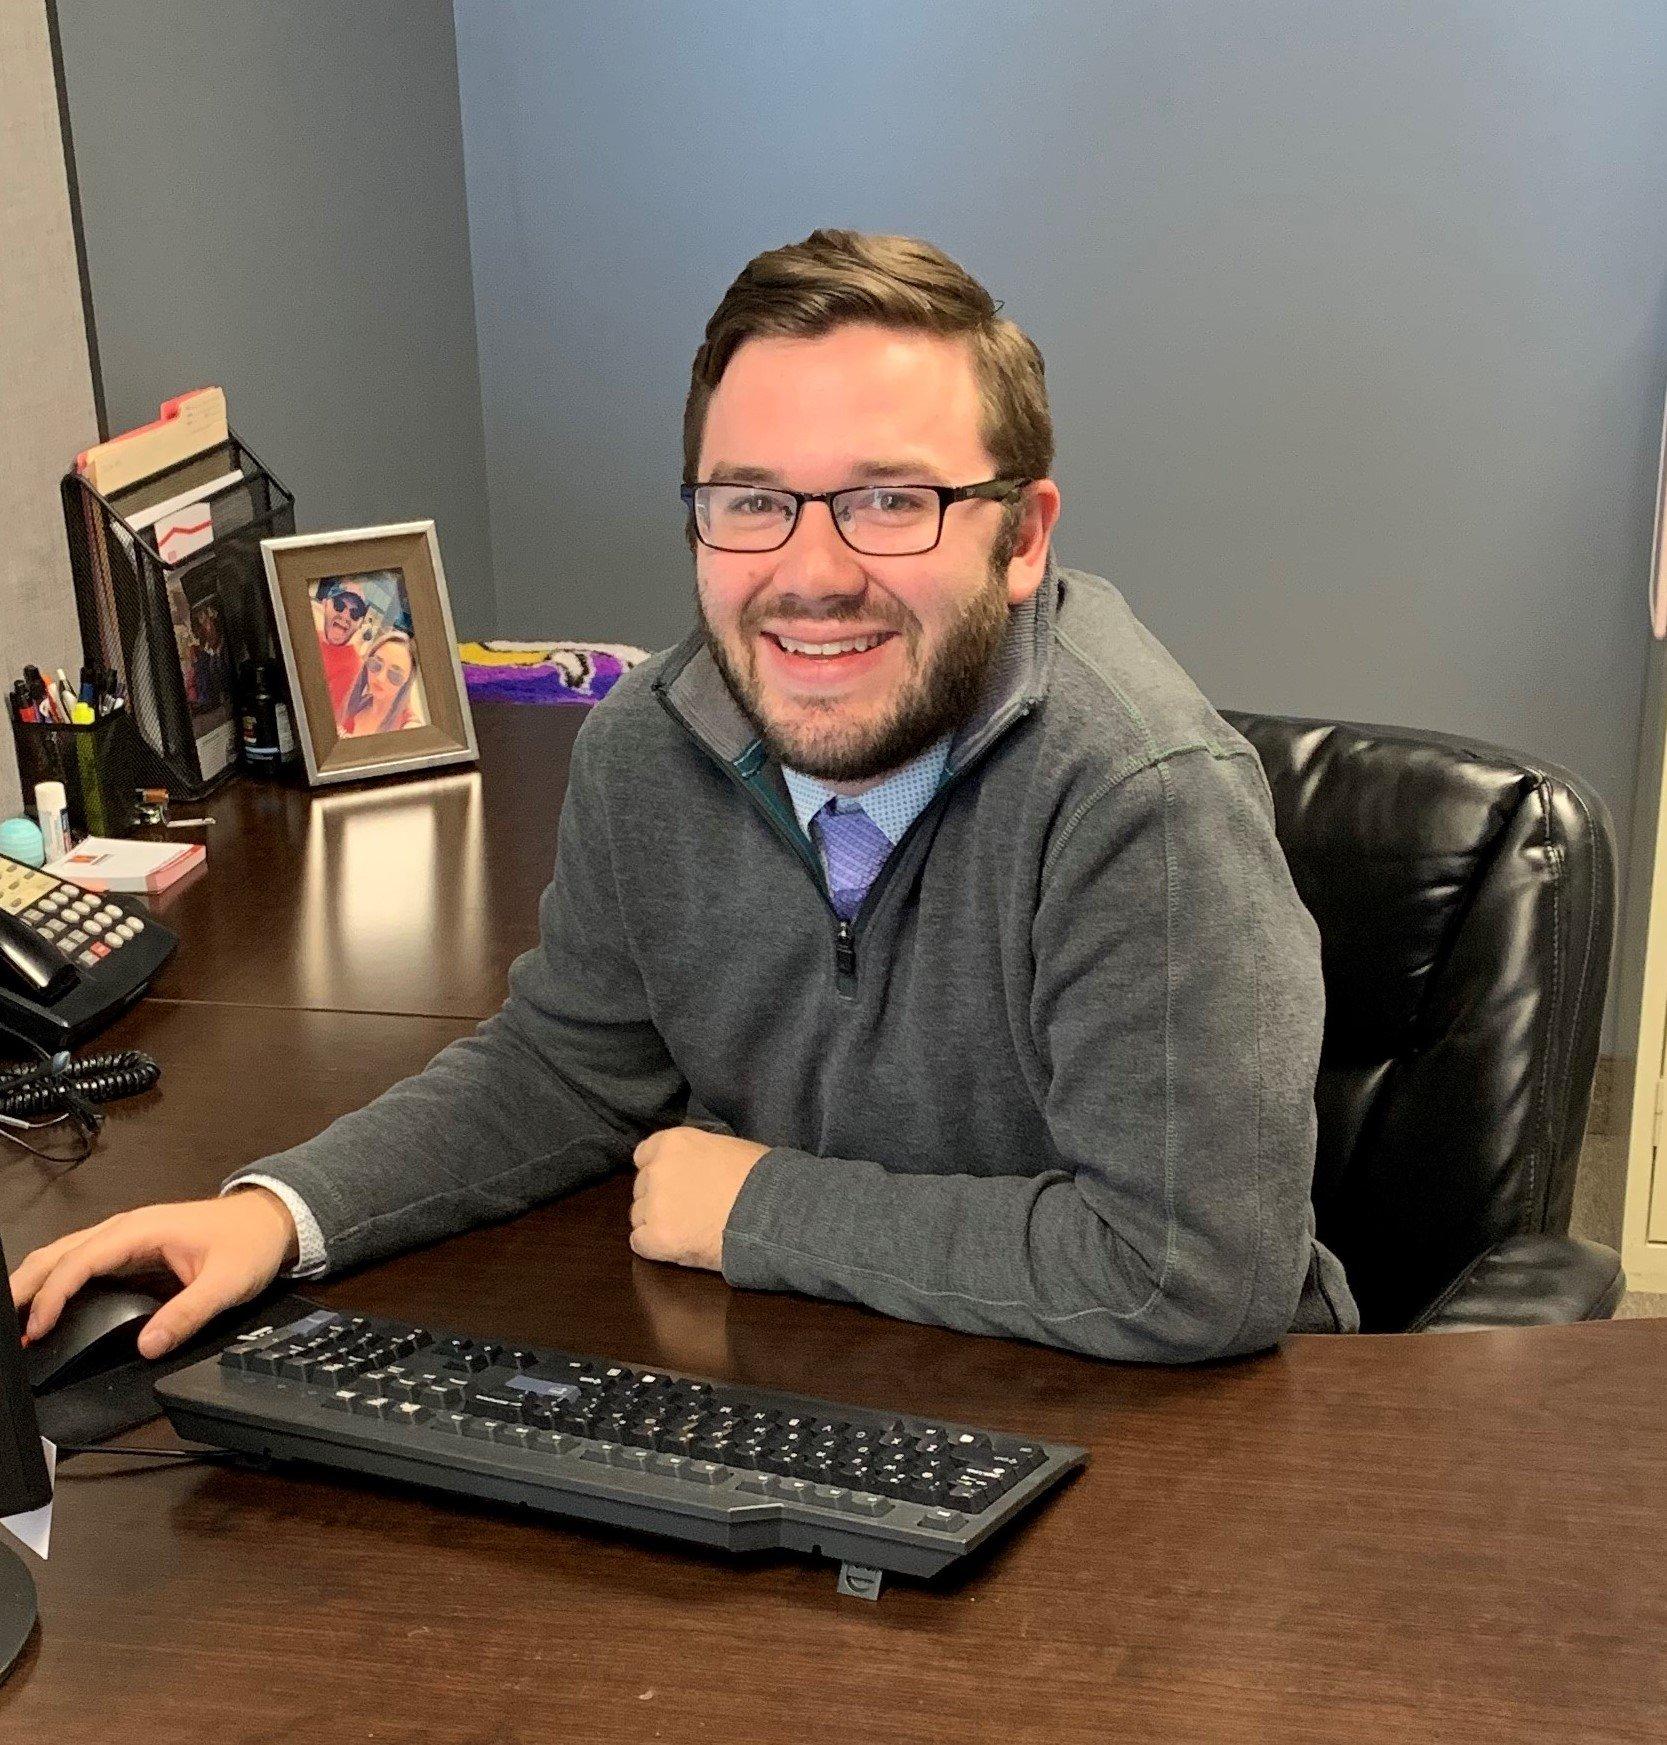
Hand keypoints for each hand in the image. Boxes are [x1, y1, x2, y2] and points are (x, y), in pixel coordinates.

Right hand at [8, 1187, 299, 1359]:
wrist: (269, 1220)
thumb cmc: (249, 1243)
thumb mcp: (227, 1283)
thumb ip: (188, 1314)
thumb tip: (149, 1345)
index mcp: (141, 1230)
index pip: (81, 1261)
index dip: (54, 1295)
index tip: (38, 1329)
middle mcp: (125, 1229)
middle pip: (57, 1253)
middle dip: (26, 1287)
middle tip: (10, 1327)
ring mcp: (124, 1238)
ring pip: (62, 1255)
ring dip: (35, 1285)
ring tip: (17, 1323)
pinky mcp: (128, 1251)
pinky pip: (80, 1263)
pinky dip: (55, 1284)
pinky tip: (45, 1309)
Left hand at [630, 1127, 770, 1270]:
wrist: (773, 1212)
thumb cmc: (761, 1177)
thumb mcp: (727, 1149)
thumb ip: (699, 1156)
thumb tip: (698, 1166)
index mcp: (674, 1142)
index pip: (644, 1155)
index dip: (660, 1171)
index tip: (677, 1183)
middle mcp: (657, 1170)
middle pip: (642, 1188)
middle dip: (660, 1198)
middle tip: (688, 1210)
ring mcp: (655, 1204)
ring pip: (639, 1216)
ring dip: (658, 1223)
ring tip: (689, 1230)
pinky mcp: (658, 1237)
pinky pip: (640, 1243)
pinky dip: (656, 1247)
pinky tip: (680, 1246)